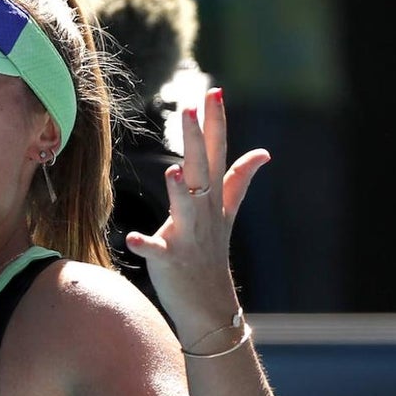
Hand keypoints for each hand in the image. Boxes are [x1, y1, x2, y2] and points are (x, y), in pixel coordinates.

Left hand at [124, 88, 268, 344]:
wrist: (210, 305)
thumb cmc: (212, 254)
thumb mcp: (227, 214)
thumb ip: (238, 181)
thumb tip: (263, 152)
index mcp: (213, 199)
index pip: (216, 153)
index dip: (215, 123)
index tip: (215, 91)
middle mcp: (204, 213)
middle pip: (201, 170)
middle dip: (197, 139)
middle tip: (193, 107)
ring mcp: (189, 237)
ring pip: (186, 208)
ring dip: (180, 190)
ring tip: (173, 170)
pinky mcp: (171, 261)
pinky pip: (158, 252)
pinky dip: (147, 245)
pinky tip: (133, 239)